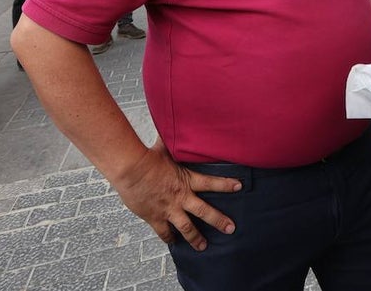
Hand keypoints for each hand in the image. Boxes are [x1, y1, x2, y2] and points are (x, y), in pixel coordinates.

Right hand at [112, 138, 240, 250]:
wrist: (130, 170)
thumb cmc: (147, 157)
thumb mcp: (166, 148)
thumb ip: (174, 141)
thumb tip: (178, 122)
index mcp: (186, 180)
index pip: (212, 182)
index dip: (226, 184)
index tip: (240, 186)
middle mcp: (181, 197)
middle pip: (204, 212)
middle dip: (219, 221)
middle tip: (231, 229)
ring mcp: (169, 209)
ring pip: (187, 228)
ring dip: (196, 238)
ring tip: (203, 247)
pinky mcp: (155, 217)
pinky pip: (164, 232)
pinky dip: (169, 238)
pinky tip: (174, 243)